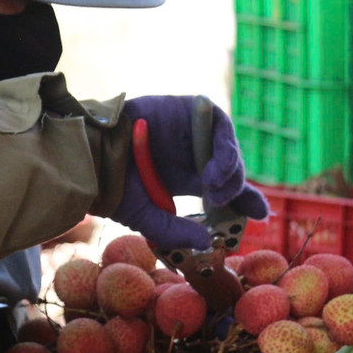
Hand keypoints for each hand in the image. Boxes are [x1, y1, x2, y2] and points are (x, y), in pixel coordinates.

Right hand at [109, 96, 268, 249]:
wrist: (91, 155)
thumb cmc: (113, 187)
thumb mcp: (147, 218)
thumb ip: (176, 231)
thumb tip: (206, 243)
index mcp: (184, 176)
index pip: (223, 188)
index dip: (244, 199)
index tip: (261, 214)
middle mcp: (192, 152)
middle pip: (230, 167)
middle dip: (237, 187)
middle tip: (226, 202)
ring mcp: (191, 129)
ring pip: (227, 145)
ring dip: (230, 167)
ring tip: (215, 184)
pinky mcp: (187, 109)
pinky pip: (217, 122)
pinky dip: (222, 145)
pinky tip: (213, 167)